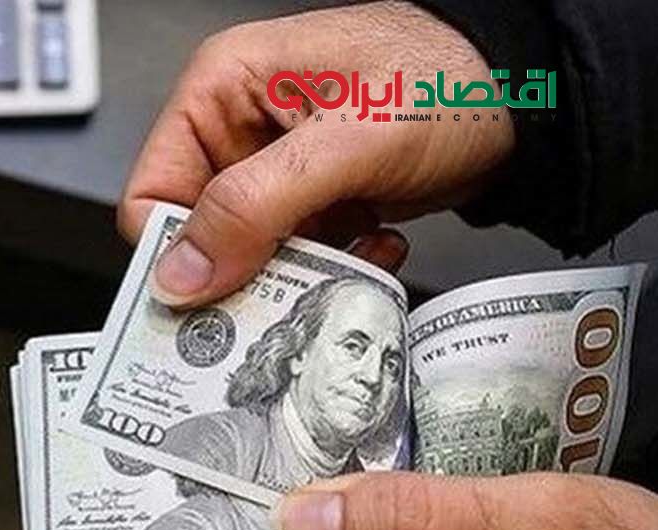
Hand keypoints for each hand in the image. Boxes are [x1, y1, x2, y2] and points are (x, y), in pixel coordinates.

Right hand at [120, 1, 514, 306]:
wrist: (532, 93)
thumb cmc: (450, 78)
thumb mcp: (345, 144)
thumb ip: (255, 206)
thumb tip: (181, 273)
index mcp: (221, 90)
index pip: (151, 191)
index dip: (173, 250)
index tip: (207, 297)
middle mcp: (239, 128)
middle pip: (198, 230)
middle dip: (241, 268)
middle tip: (284, 290)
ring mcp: (277, 166)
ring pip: (246, 252)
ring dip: (294, 271)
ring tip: (345, 257)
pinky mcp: (313, 196)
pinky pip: (292, 253)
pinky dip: (330, 263)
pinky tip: (370, 243)